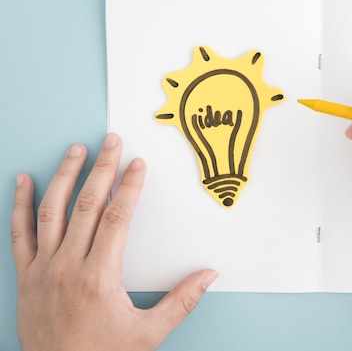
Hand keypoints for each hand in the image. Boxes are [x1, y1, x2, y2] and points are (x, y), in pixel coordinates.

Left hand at [11, 134, 217, 350]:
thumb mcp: (148, 334)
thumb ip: (181, 301)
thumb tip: (209, 275)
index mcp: (99, 277)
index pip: (117, 218)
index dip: (130, 187)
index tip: (138, 164)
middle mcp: (67, 267)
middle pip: (86, 205)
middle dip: (102, 169)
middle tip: (111, 142)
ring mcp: (42, 270)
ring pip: (51, 211)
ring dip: (63, 176)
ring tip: (75, 150)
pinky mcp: (26, 277)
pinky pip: (19, 233)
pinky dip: (19, 205)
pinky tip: (22, 181)